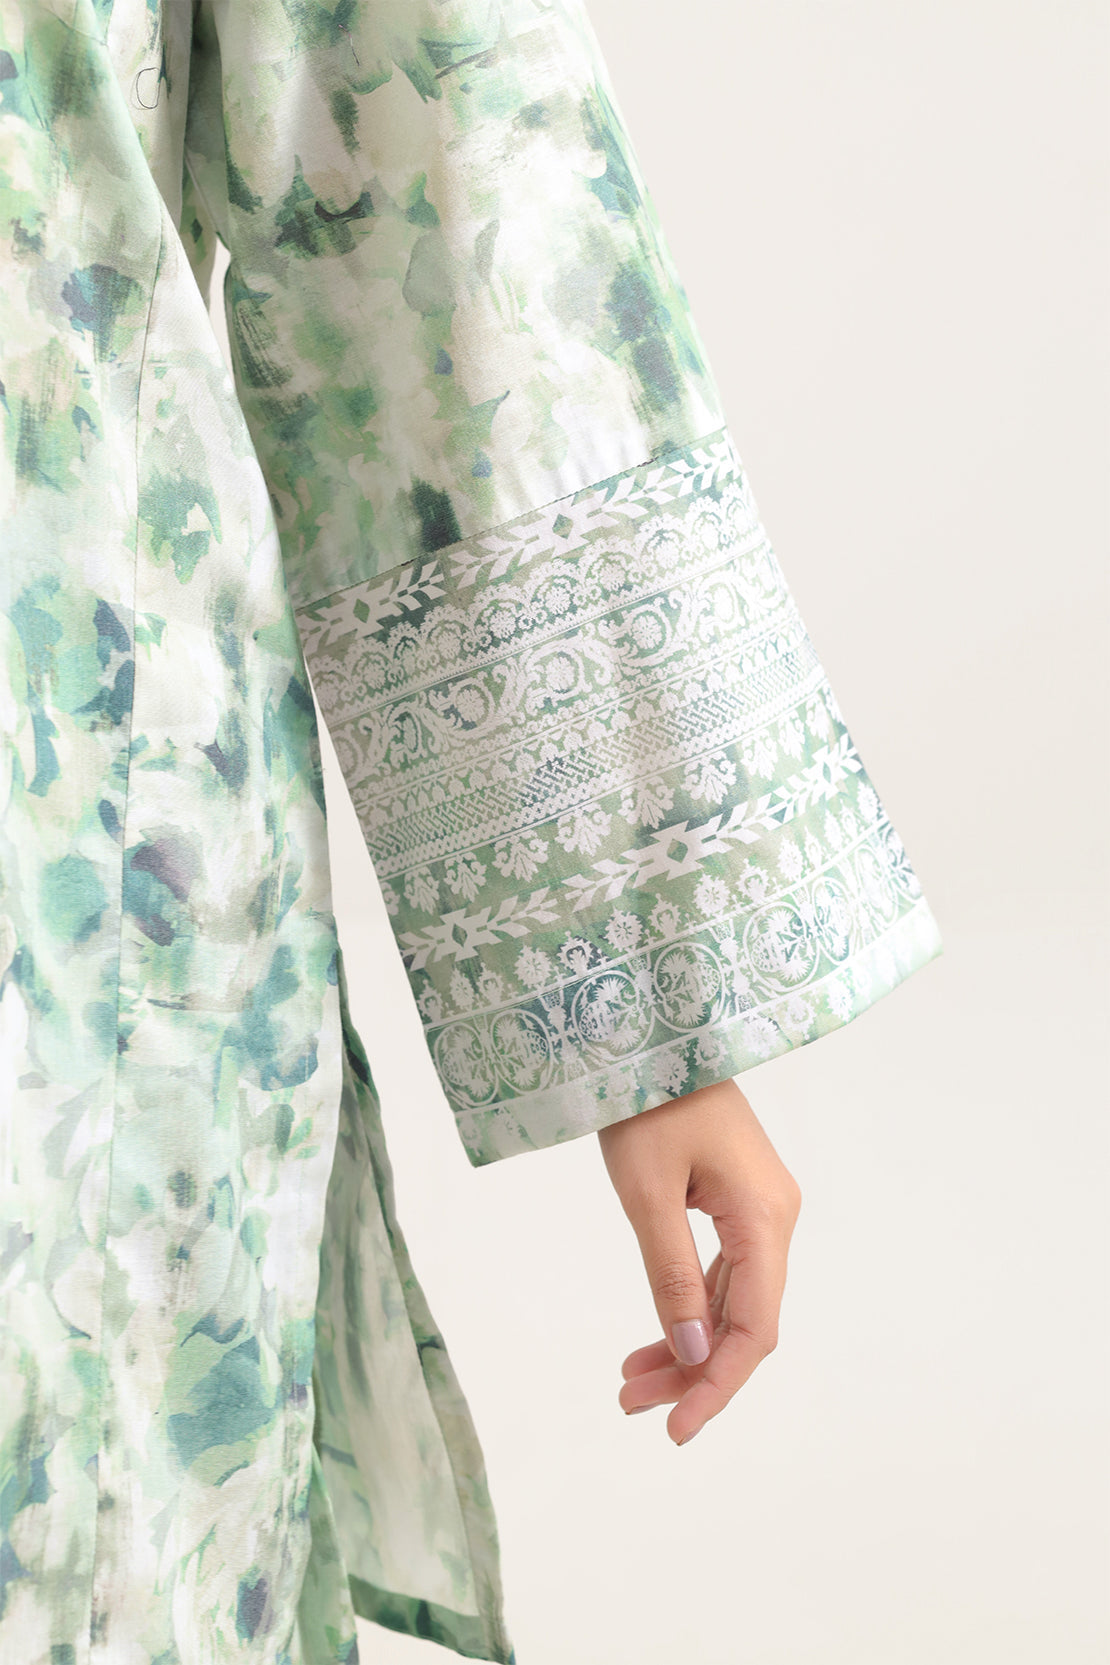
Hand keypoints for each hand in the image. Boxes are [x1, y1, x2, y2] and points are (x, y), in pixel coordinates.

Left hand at [597, 1077, 800, 1445]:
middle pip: (744, 1320)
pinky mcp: (735, 1199)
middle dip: (693, 1371)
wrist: (653, 1031)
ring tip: (630, 1383)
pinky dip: (688, 1307)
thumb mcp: (648, 1193)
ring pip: (731, 1300)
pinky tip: (656, 1339)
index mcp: (766, 1216)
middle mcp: (775, 1217)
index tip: (675, 1429)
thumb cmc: (649, 1101)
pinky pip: (721, 1271)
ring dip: (686, 1344)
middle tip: (632, 1405)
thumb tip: (692, 1355)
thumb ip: (672, 1276)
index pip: (753, 1327)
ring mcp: (758, 1208)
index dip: (717, 1384)